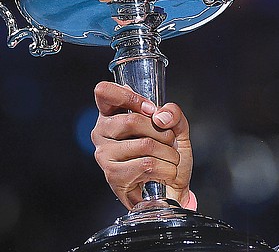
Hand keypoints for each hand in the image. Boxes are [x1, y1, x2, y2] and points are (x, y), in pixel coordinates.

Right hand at [91, 81, 192, 209]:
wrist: (173, 187)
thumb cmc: (168, 154)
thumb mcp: (177, 127)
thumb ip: (173, 113)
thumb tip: (160, 117)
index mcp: (112, 114)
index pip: (104, 92)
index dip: (131, 98)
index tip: (151, 110)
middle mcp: (102, 132)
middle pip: (132, 121)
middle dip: (162, 132)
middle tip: (169, 141)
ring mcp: (104, 155)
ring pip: (145, 144)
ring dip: (169, 153)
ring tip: (170, 159)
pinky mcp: (113, 176)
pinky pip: (147, 165)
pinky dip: (166, 169)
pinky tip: (164, 173)